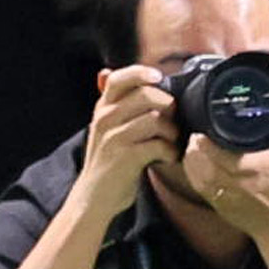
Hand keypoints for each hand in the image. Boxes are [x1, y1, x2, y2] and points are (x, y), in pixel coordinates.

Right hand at [76, 63, 180, 220]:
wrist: (94, 197)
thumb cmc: (108, 160)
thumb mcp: (105, 127)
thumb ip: (113, 103)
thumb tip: (106, 72)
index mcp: (102, 108)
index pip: (119, 78)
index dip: (141, 72)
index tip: (160, 77)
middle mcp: (105, 119)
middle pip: (145, 95)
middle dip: (168, 106)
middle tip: (173, 121)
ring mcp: (114, 138)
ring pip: (155, 119)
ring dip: (172, 131)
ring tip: (172, 141)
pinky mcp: (126, 158)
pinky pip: (158, 145)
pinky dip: (171, 151)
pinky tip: (169, 157)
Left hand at [177, 131, 268, 239]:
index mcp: (257, 169)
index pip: (225, 158)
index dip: (208, 145)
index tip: (202, 133)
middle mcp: (240, 184)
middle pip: (206, 165)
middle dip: (196, 148)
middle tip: (197, 135)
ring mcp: (227, 196)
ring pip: (198, 176)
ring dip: (192, 159)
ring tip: (194, 146)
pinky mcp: (218, 205)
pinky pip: (198, 186)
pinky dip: (191, 172)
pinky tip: (194, 162)